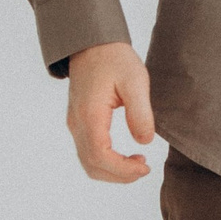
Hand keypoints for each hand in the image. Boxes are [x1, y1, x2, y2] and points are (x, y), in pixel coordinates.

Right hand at [66, 40, 156, 182]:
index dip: (122, 169)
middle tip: (144, 169)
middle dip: (119, 175)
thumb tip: (144, 142)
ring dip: (112, 171)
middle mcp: (77, 123)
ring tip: (138, 164)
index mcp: (89, 114)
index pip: (99, 155)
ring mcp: (75, 124)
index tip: (144, 167)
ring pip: (87, 162)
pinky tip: (125, 156)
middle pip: (91, 165)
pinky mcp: (78, 123)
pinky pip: (87, 152)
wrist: (92, 44)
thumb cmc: (114, 59)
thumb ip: (140, 112)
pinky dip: (105, 162)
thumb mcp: (135, 81)